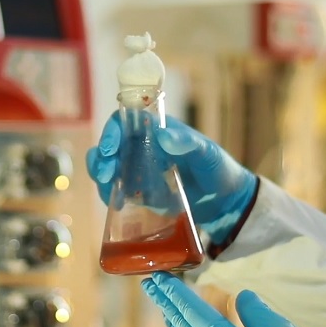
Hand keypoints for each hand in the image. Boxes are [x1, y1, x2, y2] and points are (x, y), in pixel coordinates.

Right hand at [86, 113, 257, 240]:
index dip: (112, 132)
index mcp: (156, 130)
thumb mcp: (208, 154)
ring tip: (108, 189)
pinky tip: (117, 204)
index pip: (124, 122)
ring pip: (107, 168)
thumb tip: (163, 135)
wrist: (224, 203)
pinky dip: (110, 196)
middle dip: (101, 158)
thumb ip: (188, 143)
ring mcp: (138, 171)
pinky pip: (116, 191)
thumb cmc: (217, 169)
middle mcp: (142, 148)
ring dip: (101, 176)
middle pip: (109, 146)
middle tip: (105, 175)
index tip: (111, 149)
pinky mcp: (138, 193)